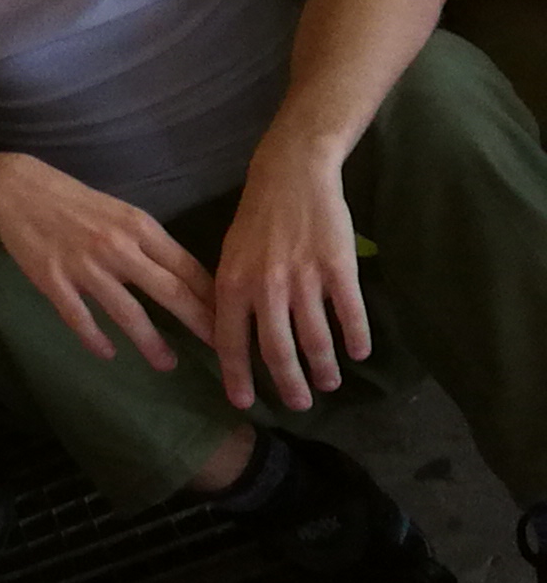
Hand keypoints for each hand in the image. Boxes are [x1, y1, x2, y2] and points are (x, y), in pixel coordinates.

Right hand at [0, 153, 215, 365]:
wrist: (18, 190)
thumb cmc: (74, 201)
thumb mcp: (121, 213)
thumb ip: (149, 243)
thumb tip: (182, 278)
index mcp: (139, 227)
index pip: (187, 267)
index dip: (211, 296)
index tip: (230, 318)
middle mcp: (118, 248)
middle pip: (169, 292)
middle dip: (199, 323)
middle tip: (220, 349)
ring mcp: (84, 267)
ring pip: (127, 312)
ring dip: (151, 342)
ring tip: (166, 364)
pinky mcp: (53, 281)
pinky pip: (80, 318)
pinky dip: (95, 339)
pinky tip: (107, 354)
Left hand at [212, 150, 369, 412]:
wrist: (291, 177)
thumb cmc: (256, 220)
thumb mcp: (228, 257)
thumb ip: (229, 296)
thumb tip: (224, 338)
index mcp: (232, 286)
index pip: (231, 343)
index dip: (238, 377)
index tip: (245, 402)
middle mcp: (266, 288)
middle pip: (277, 351)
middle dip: (289, 384)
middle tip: (298, 404)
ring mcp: (304, 279)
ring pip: (316, 338)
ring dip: (324, 367)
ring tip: (329, 384)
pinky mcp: (338, 268)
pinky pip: (350, 313)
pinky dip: (356, 337)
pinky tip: (358, 353)